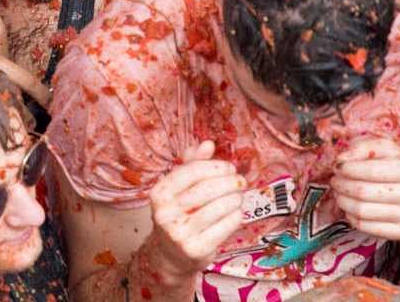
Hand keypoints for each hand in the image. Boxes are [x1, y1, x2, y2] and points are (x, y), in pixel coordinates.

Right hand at [142, 141, 244, 277]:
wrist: (170, 256)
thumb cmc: (178, 215)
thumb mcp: (178, 189)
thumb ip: (191, 165)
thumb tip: (207, 144)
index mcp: (159, 193)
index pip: (192, 171)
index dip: (216, 166)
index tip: (230, 168)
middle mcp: (166, 213)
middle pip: (207, 189)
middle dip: (229, 182)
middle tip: (240, 181)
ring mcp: (180, 233)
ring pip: (218, 207)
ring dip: (235, 199)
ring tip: (239, 197)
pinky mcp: (196, 249)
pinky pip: (225, 226)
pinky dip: (236, 217)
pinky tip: (236, 213)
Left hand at [331, 138, 399, 239]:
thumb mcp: (389, 150)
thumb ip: (365, 147)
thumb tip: (342, 159)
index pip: (371, 170)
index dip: (348, 169)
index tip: (337, 167)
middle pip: (363, 192)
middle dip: (342, 185)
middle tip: (335, 180)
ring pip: (362, 211)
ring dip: (343, 201)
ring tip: (339, 193)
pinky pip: (366, 227)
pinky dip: (350, 217)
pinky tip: (349, 208)